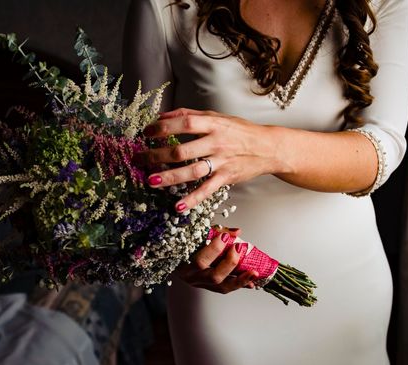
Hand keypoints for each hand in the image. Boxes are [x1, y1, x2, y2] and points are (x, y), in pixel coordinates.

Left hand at [139, 108, 284, 210]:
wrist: (268, 147)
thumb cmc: (239, 131)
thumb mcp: (216, 117)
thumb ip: (189, 114)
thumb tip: (161, 116)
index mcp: (212, 124)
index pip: (184, 123)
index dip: (163, 128)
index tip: (146, 132)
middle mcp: (216, 142)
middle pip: (182, 150)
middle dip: (157, 156)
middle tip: (139, 159)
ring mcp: (221, 162)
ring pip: (192, 171)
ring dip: (170, 178)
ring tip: (151, 181)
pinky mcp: (226, 178)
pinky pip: (207, 190)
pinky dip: (192, 199)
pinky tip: (178, 207)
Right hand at [176, 227, 259, 293]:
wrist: (170, 257)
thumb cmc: (182, 244)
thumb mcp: (193, 235)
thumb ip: (215, 232)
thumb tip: (237, 232)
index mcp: (184, 263)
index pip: (199, 260)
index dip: (215, 249)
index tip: (225, 236)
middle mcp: (192, 276)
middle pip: (214, 276)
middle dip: (230, 263)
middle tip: (239, 248)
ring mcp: (200, 283)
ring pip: (222, 287)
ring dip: (240, 279)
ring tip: (254, 272)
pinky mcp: (207, 287)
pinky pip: (225, 289)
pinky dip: (239, 284)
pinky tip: (251, 281)